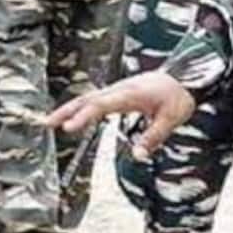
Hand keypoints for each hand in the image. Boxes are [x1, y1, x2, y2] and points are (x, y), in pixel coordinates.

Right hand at [43, 71, 193, 159]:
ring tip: (51, 121)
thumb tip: (137, 156)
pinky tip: (75, 116)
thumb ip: (153, 137)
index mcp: (129, 95)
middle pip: (87, 99)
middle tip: (47, 123)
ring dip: (69, 108)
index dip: (83, 117)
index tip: (68, 128)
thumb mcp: (171, 119)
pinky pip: (95, 98)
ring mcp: (117, 90)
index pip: (100, 105)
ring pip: (88, 97)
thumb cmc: (178, 97)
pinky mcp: (118, 92)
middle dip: (66, 111)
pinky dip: (81, 107)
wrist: (185, 77)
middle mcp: (119, 90)